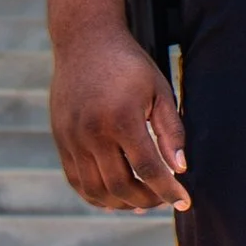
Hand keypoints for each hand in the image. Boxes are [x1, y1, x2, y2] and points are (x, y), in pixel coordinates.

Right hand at [49, 27, 189, 211]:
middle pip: (121, 186)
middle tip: (163, 200)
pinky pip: (76, 180)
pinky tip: (114, 197)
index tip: (184, 202)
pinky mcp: (61, 139)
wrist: (85, 41)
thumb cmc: (129, 65)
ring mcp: (72, 138)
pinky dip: (96, 196)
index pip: (148, 169)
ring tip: (141, 203)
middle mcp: (92, 132)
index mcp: (121, 118)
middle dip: (147, 200)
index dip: (168, 190)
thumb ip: (170, 131)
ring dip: (121, 204)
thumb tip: (180, 168)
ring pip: (96, 190)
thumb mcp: (159, 90)